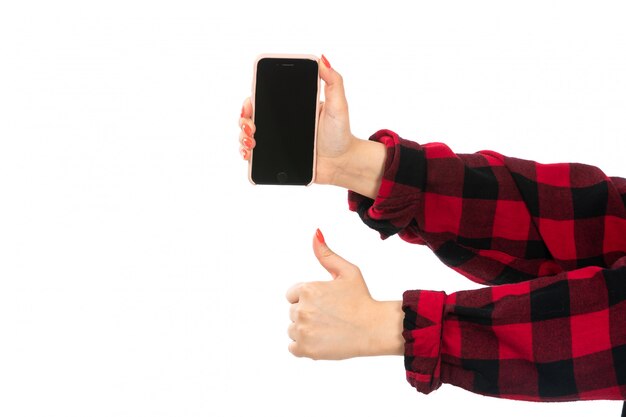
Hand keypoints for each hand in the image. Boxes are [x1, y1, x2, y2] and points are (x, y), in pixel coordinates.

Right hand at [237, 55, 357, 184]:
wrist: (341, 162)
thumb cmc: (341, 133)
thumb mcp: (338, 105)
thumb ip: (333, 82)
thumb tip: (322, 59)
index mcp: (290, 106)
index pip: (264, 97)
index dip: (252, 99)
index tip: (250, 104)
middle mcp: (280, 121)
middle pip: (251, 115)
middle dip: (243, 119)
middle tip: (251, 126)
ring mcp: (276, 139)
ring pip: (248, 134)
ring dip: (242, 136)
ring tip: (250, 142)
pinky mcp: (276, 156)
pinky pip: (254, 154)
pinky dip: (246, 153)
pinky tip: (248, 154)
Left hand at [285, 229, 403, 359]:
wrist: (375, 328)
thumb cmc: (362, 298)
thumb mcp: (348, 271)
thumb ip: (327, 254)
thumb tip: (315, 233)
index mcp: (307, 289)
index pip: (292, 294)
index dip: (309, 299)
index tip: (325, 303)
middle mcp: (301, 309)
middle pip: (293, 312)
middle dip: (308, 314)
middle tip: (331, 317)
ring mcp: (302, 330)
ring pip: (293, 330)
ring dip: (306, 331)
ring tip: (328, 329)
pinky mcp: (305, 349)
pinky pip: (293, 348)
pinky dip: (304, 346)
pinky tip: (321, 341)